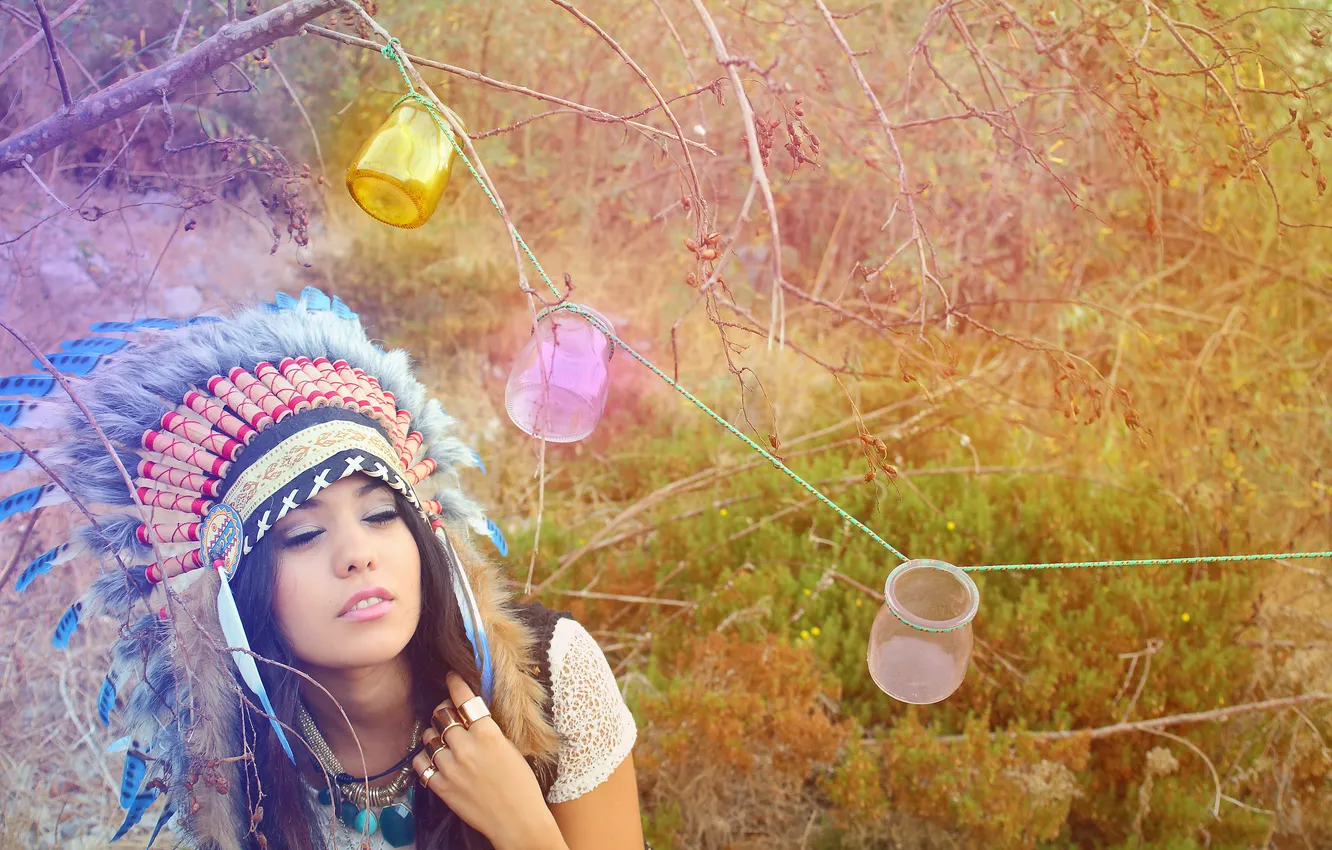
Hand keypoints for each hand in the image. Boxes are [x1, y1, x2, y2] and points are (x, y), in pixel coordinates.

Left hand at [412, 672, 565, 849]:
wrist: (517, 821)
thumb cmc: (521, 785)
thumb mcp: (511, 748)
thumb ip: (489, 730)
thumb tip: (472, 715)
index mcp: (488, 734)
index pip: (464, 699)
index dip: (455, 684)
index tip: (450, 677)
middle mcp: (466, 748)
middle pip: (442, 715)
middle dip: (443, 710)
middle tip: (447, 713)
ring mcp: (451, 768)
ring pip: (429, 737)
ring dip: (434, 734)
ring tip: (442, 739)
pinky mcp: (441, 787)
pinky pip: (421, 763)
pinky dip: (425, 757)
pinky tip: (433, 757)